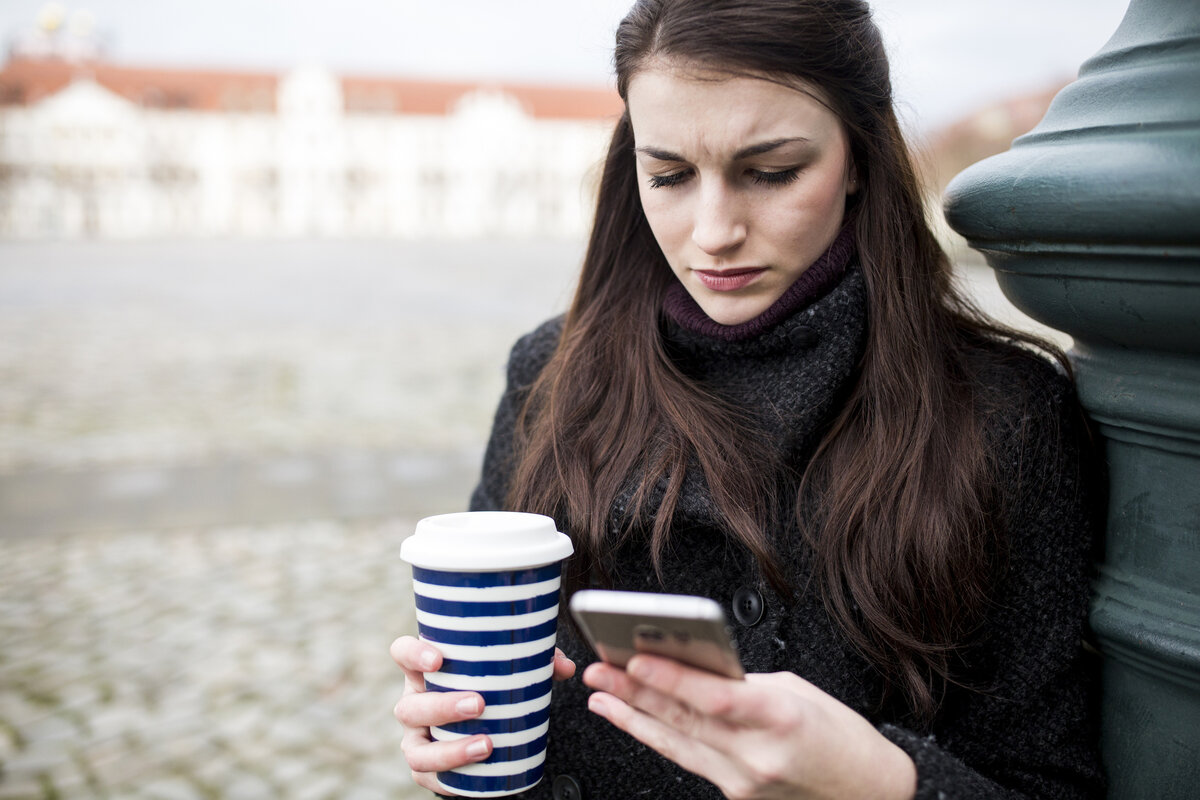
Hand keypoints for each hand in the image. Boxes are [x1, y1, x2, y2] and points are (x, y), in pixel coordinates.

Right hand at [390, 635, 576, 795]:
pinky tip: (477, 770)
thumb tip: (564, 667)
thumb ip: (536, 662)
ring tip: (486, 745)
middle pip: (411, 707)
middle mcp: (415, 704)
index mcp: (425, 671)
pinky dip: (449, 777)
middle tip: (479, 704)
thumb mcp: (509, 670)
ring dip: (449, 750)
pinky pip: (428, 777)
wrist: (485, 724)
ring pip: (416, 749)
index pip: (403, 654)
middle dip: (442, 707)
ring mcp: (417, 738)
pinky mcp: (427, 767)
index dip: (413, 654)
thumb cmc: (491, 686)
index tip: (438, 659)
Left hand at [582, 655, 915, 799]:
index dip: (672, 679)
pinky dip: (657, 736)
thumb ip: (744, 681)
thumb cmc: (840, 736)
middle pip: (685, 719)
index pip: (715, 696)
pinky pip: (688, 758)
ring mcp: (744, 780)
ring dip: (633, 716)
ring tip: (600, 694)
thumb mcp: (796, 691)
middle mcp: (759, 754)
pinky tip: (632, 719)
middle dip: (634, 692)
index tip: (636, 659)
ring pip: (676, 743)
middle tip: (599, 669)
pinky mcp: (736, 793)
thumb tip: (695, 666)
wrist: (869, 792)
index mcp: (781, 717)